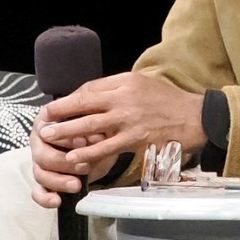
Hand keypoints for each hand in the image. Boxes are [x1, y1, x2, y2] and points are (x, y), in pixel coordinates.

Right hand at [27, 124, 92, 209]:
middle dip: (63, 163)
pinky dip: (45, 198)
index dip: (64, 139)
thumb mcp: (95, 128)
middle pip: (42, 155)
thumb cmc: (94, 132)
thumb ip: (92, 132)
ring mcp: (39, 163)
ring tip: (77, 185)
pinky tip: (57, 201)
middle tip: (84, 167)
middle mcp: (39, 143)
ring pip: (40, 174)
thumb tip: (94, 137)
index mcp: (47, 124)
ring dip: (59, 181)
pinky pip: (38, 192)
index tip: (83, 142)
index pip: (47, 131)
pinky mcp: (44, 181)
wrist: (101, 146)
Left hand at [32, 70, 207, 204]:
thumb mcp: (143, 83)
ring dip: (68, 134)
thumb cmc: (169, 100)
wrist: (195, 117)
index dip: (71, 99)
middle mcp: (124, 97)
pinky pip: (106, 147)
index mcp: (125, 81)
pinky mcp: (135, 139)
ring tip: (51, 139)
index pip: (90, 88)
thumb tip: (94, 96)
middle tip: (44, 121)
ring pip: (90, 126)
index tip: (59, 106)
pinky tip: (75, 158)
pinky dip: (88, 153)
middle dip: (61, 113)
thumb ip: (119, 88)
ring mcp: (129, 119)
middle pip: (84, 104)